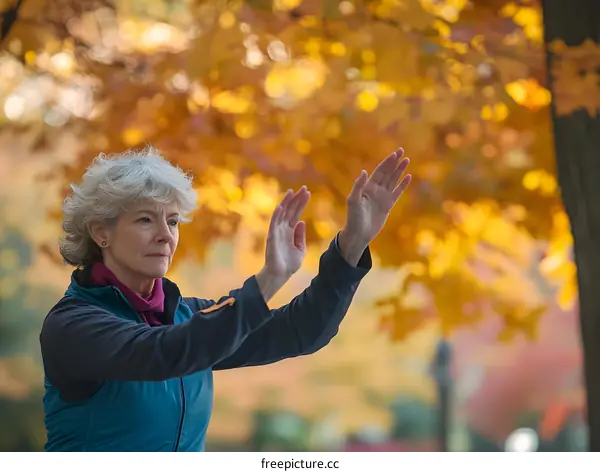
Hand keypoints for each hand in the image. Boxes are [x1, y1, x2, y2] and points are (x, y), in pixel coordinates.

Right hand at [256, 186, 310, 301]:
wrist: (281, 275)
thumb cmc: (289, 264)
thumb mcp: (300, 249)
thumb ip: (300, 235)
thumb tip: (301, 222)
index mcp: (290, 232)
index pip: (296, 214)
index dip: (301, 203)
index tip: (307, 192)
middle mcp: (283, 229)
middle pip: (290, 210)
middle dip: (296, 199)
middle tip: (304, 188)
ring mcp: (276, 232)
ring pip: (281, 213)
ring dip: (286, 202)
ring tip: (292, 191)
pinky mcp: (271, 237)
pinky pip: (273, 224)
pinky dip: (276, 214)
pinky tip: (280, 206)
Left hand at [339, 148, 410, 264]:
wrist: (359, 233)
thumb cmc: (353, 218)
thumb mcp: (353, 201)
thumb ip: (358, 186)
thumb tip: (364, 172)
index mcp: (367, 187)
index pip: (379, 171)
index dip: (387, 162)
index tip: (395, 154)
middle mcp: (375, 190)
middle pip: (387, 173)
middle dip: (394, 162)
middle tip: (402, 151)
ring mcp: (382, 197)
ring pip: (393, 180)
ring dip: (399, 170)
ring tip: (407, 160)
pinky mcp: (388, 205)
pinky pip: (397, 192)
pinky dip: (402, 185)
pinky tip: (408, 177)